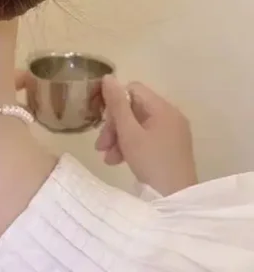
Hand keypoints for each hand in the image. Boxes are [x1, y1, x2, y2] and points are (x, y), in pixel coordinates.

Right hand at [96, 76, 197, 195]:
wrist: (176, 200)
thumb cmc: (151, 162)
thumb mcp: (129, 133)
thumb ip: (117, 104)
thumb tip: (108, 77)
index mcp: (162, 108)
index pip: (132, 89)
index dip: (114, 102)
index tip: (102, 121)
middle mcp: (170, 115)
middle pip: (134, 108)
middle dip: (114, 125)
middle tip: (100, 145)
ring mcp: (172, 132)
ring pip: (137, 125)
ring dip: (119, 137)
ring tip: (107, 157)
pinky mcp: (171, 146)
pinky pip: (146, 137)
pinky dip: (131, 145)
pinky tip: (118, 161)